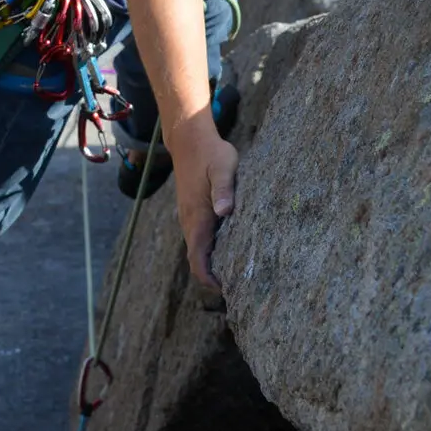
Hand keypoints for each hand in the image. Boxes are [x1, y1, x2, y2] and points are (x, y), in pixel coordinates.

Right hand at [168, 119, 237, 289]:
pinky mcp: (193, 211)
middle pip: (198, 260)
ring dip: (213, 263)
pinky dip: (212, 249)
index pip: (197, 260)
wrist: (189, 139)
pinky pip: (200, 238)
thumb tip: (224, 211)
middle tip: (241, 286)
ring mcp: (190, 217)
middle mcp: (190, 222)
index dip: (209, 280)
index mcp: (197, 217)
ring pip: (198, 250)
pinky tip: (232, 245)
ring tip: (239, 271)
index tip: (227, 290)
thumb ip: (224, 189)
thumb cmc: (210, 153)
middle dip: (214, 277)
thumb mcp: (223, 167)